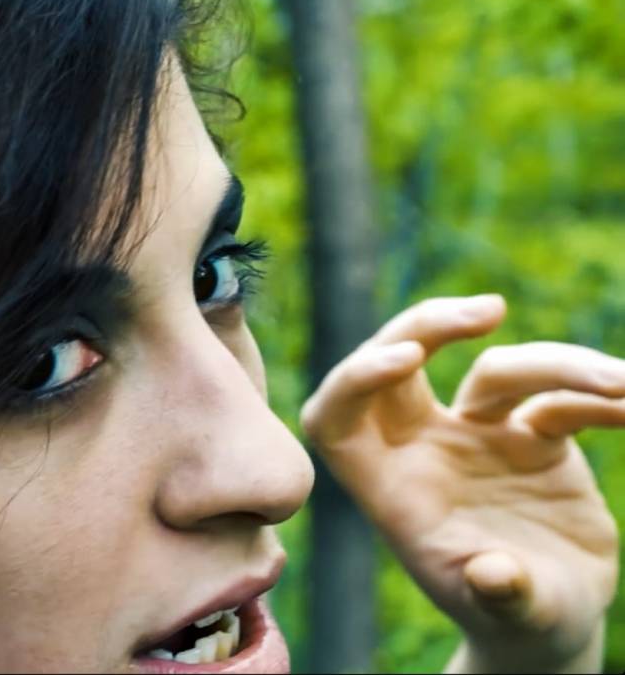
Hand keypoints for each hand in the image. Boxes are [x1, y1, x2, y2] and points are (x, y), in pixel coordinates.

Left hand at [303, 295, 622, 672]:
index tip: (406, 360)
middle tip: (489, 311)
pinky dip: (595, 396)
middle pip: (401, 361)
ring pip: (497, 373)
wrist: (552, 624)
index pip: (338, 415)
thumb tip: (495, 577)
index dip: (356, 378)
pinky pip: (558, 399)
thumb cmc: (515, 622)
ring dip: (558, 365)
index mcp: (389, 488)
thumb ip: (501, 594)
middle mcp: (424, 451)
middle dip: (431, 324)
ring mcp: (477, 438)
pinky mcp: (533, 439)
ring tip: (619, 384)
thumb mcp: (510, 615)